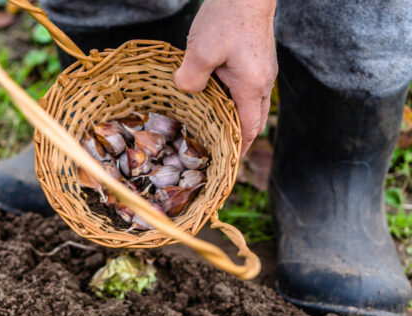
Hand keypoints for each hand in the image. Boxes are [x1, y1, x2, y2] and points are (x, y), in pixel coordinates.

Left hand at [174, 0, 277, 156]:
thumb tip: (184, 91)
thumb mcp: (201, 52)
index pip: (247, 130)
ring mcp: (262, 68)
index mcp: (251, 88)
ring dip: (234, 117)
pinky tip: (213, 95)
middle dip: (238, 139)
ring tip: (212, 127)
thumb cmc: (228, 18)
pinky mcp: (256, 57)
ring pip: (250, 103)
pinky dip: (233, 99)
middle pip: (252, 120)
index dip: (237, 150)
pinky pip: (246, 87)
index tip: (225, 166)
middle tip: (218, 151)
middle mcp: (262, 82)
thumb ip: (190, 79)